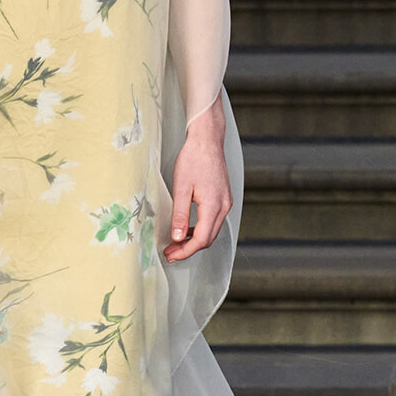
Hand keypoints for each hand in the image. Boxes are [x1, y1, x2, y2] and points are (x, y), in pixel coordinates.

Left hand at [163, 104, 232, 263]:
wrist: (207, 140)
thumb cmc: (193, 158)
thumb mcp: (181, 187)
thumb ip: (180, 215)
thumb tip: (177, 237)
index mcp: (213, 205)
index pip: (201, 239)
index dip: (185, 251)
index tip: (171, 255)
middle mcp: (223, 206)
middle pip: (208, 239)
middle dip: (188, 249)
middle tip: (170, 252)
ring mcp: (226, 202)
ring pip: (212, 231)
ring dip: (194, 240)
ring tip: (176, 243)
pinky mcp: (224, 198)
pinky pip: (213, 221)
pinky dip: (201, 229)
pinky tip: (187, 229)